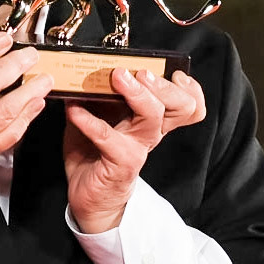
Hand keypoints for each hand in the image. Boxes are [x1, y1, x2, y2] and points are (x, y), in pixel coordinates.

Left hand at [64, 67, 205, 233]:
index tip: (174, 72)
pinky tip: (74, 110)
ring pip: (153, 117)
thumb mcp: (100, 117)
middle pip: (180, 106)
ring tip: (118, 79)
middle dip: (163, 85)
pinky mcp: (121, 162)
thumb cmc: (94, 154)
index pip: (187, 102)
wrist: (89, 195)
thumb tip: (85, 67)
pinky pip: (107, 136)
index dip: (189, 88)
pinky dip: (89, 119)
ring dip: (137, 94)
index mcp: (152, 119)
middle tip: (140, 71)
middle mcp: (151, 132)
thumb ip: (99, 94)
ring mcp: (138, 147)